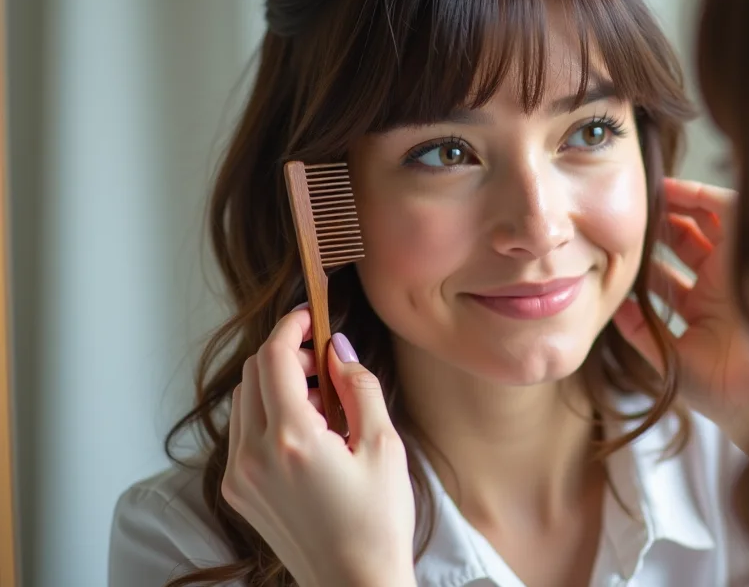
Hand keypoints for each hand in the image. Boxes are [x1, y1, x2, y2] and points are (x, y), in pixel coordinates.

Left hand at [222, 308, 417, 586]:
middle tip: (326, 364)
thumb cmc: (377, 522)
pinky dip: (268, 415)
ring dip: (276, 384)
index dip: (290, 327)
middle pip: (253, 374)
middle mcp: (254, 455)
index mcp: (291, 439)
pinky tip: (306, 432)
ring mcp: (240, 476)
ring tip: (321, 402)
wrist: (354, 584)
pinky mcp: (238, 492)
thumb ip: (359, 387)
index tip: (309, 315)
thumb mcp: (383, 445)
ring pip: (244, 401)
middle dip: (286, 355)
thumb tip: (338, 349)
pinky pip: (243, 433)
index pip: (272, 358)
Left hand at [614, 178, 748, 453]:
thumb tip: (614, 307)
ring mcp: (735, 268)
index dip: (647, 256)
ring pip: (706, 221)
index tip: (618, 243)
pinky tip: (671, 189)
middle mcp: (720, 285)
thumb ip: (640, 331)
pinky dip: (701, 195)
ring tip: (647, 194)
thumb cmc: (724, 392)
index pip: (671, 271)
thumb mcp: (670, 358)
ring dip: (677, 205)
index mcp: (704, 310)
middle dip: (659, 225)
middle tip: (632, 212)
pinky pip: (728, 211)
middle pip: (687, 241)